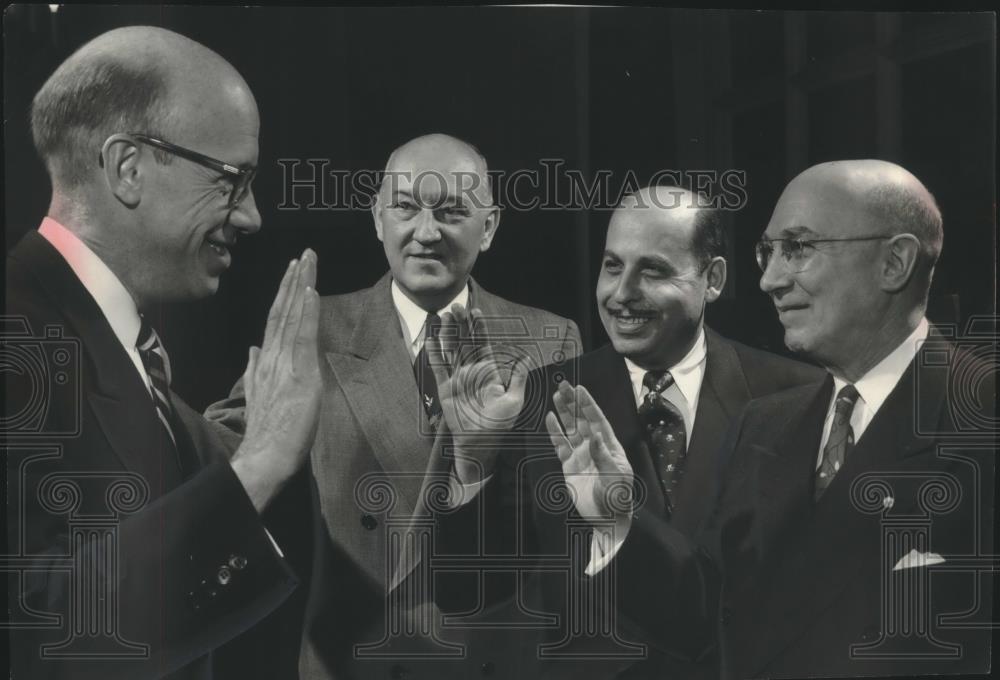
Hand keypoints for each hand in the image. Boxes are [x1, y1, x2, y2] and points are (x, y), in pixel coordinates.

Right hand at [231, 249, 321, 510]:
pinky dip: (306, 312)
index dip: (284, 295)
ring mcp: (285, 363)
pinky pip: (302, 336)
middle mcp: (273, 356)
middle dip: (293, 281)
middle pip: (283, 311)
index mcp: (266, 362)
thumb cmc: (267, 432)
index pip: (277, 321)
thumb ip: (254, 372)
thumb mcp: (259, 396)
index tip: (292, 272)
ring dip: (300, 287)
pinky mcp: (299, 372)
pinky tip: (310, 291)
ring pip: (292, 317)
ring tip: (306, 261)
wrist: (265, 456)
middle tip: (303, 255)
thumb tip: (253, 350)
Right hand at [427, 304, 527, 482]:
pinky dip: (434, 354)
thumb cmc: (500, 424)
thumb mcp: (514, 400)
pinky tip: (430, 340)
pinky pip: (438, 368)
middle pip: (464, 342)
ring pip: (451, 350)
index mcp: (488, 371)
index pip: (482, 344)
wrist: (480, 443)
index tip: (475, 312)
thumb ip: (519, 378)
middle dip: (460, 325)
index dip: (478, 329)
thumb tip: (526, 357)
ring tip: (443, 316)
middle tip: (456, 306)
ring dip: (447, 334)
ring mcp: (457, 378)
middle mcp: (472, 371)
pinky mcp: (445, 389)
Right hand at [545, 381, 633, 526]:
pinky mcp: (569, 465)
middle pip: (581, 420)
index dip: (588, 405)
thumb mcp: (615, 476)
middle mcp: (594, 446)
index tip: (579, 389)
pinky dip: (554, 433)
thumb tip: (595, 436)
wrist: (607, 518)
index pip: (597, 420)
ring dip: (563, 413)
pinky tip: (550, 419)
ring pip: (570, 429)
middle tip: (563, 385)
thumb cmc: (618, 497)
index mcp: (609, 445)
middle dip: (573, 403)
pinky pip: (560, 446)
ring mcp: (581, 455)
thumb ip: (603, 456)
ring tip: (556, 396)